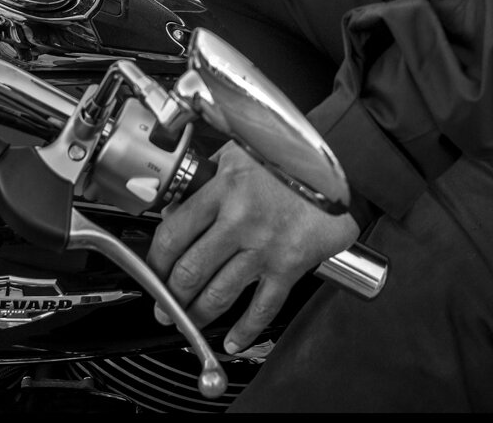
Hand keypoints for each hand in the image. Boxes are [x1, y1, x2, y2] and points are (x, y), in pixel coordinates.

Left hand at [147, 143, 360, 353]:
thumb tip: (175, 211)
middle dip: (169, 296)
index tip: (152, 271)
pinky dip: (245, 330)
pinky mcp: (289, 266)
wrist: (341, 169)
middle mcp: (241, 220)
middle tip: (163, 306)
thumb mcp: (240, 153)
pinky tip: (233, 340)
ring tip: (188, 321)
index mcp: (224, 189)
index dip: (155, 261)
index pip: (173, 234)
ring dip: (197, 314)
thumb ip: (207, 179)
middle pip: (191, 271)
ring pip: (219, 294)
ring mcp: (265, 246)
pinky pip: (262, 307)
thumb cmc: (289, 160)